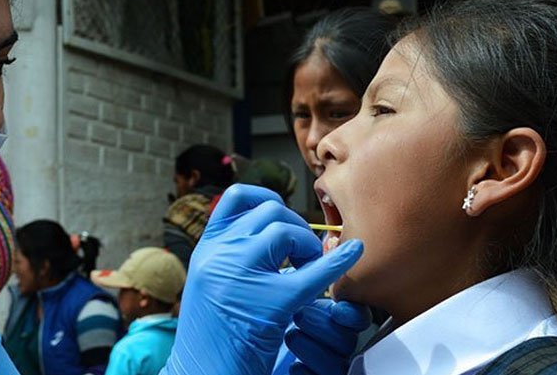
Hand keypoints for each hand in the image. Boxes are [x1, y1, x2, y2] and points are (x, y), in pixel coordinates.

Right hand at [162, 184, 363, 374]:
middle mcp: (219, 255)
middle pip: (269, 213)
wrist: (203, 374)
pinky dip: (338, 261)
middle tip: (302, 255)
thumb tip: (274, 230)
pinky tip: (353, 255)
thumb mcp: (211, 281)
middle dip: (295, 227)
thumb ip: (232, 253)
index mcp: (205, 249)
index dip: (266, 199)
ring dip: (307, 246)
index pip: (236, 199)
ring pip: (286, 232)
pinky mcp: (270, 303)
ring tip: (308, 269)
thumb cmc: (212, 334)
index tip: (281, 214)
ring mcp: (241, 276)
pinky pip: (313, 272)